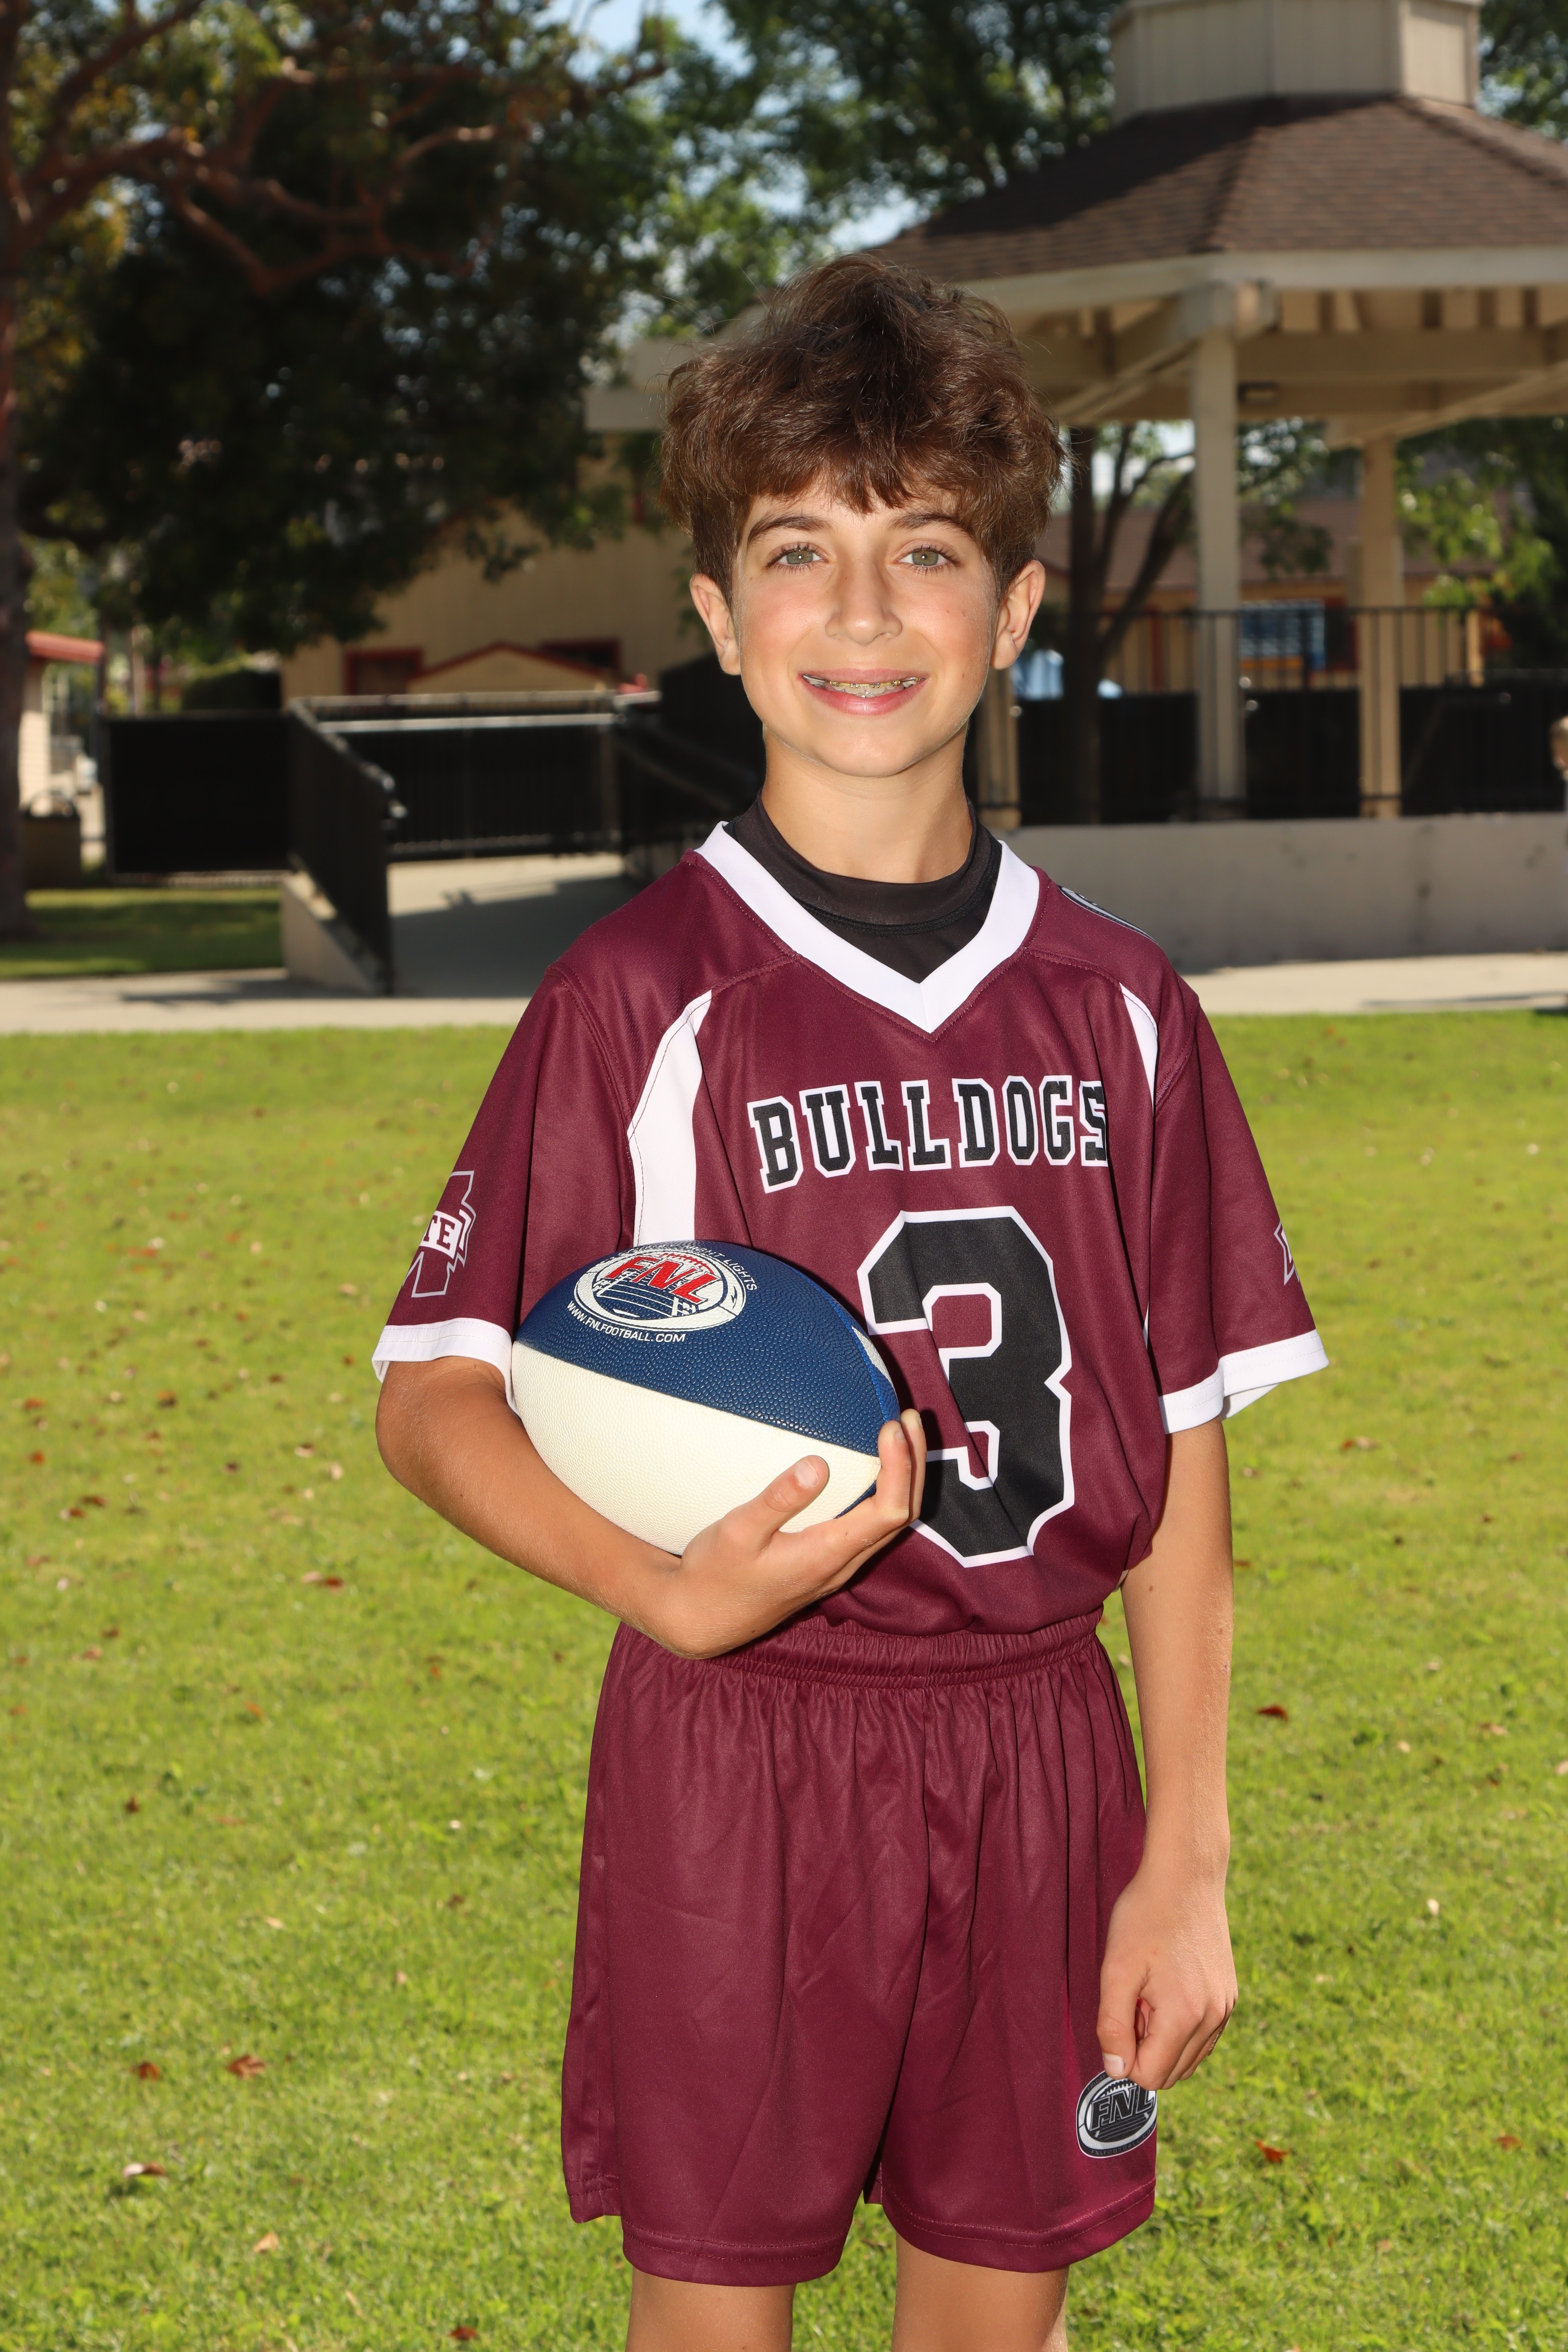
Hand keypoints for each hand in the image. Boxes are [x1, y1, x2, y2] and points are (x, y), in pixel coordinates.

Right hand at [642, 1410, 925, 1659]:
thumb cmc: (715, 1575)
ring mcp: (838, 1567)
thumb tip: (817, 1464)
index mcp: (827, 1555)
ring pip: (890, 1524)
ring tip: (900, 1436)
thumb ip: (778, 1500)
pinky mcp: (827, 1564)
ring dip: (903, 1479)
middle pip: (902, 1515)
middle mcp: (842, 1564)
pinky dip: (883, 1493)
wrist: (701, 1620)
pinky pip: (872, 1528)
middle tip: (909, 1418)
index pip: (888, 1511)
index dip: (900, 1467)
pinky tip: (871, 1470)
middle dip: (913, 1464)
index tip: (892, 1427)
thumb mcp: (737, 1532)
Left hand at [1095, 1854, 1236, 2090]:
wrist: (1186, 1876)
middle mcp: (1214, 2019)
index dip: (1125, 2053)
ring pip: (1189, 2058)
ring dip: (1163, 2038)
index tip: (1122, 2012)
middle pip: (1171, 2073)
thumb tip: (1117, 2069)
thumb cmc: (1146, 1916)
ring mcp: (1225, 2008)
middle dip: (1145, 2047)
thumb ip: (1113, 2025)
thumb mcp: (1116, 1969)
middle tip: (1136, 1998)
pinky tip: (1167, 1987)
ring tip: (1152, 1990)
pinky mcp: (1229, 1997)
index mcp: (1186, 2016)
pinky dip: (1181, 2026)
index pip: (1150, 2077)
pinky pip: (1203, 2037)